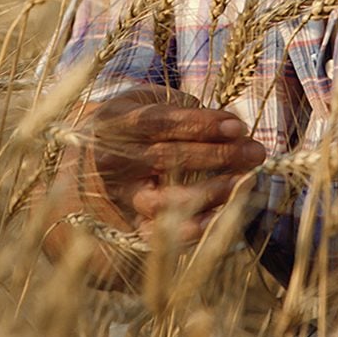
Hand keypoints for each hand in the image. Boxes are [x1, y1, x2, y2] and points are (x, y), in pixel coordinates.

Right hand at [90, 93, 265, 243]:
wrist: (81, 163)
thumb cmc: (127, 125)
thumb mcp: (143, 102)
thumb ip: (180, 108)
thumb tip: (229, 125)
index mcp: (118, 123)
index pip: (163, 122)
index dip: (202, 124)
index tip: (238, 126)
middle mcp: (115, 160)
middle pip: (171, 159)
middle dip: (220, 155)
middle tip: (256, 152)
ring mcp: (120, 196)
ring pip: (166, 200)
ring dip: (211, 192)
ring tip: (245, 182)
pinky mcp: (127, 224)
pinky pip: (161, 234)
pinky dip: (193, 229)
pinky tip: (222, 218)